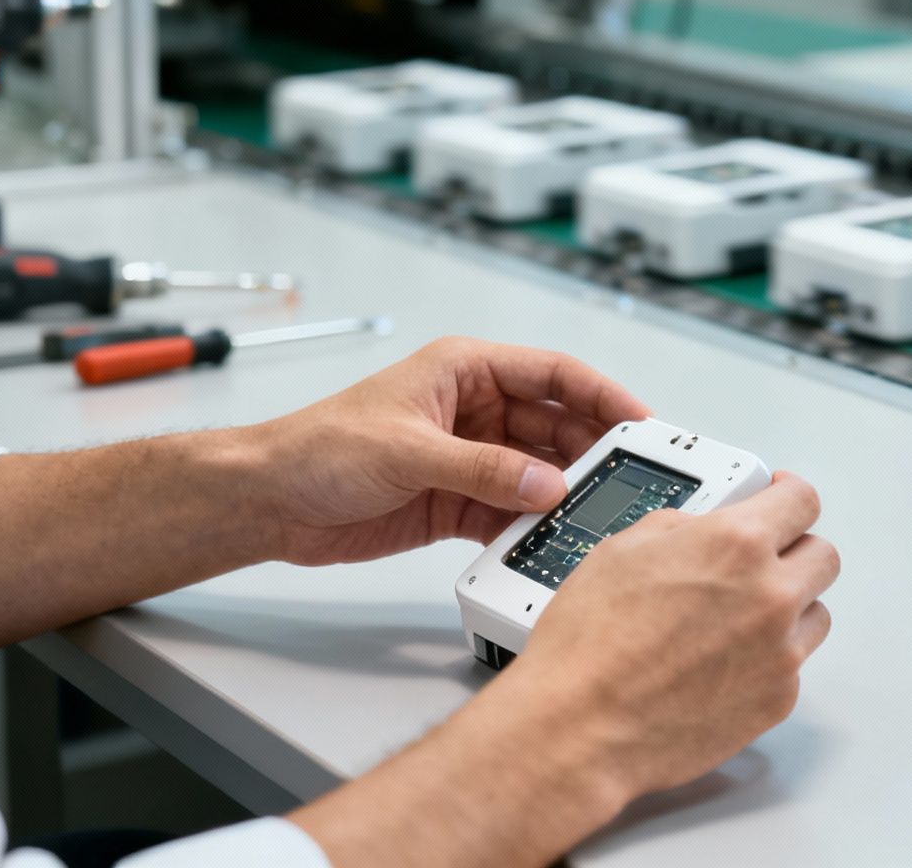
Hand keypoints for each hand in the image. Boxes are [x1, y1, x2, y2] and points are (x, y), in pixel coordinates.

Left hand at [254, 337, 650, 566]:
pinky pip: (511, 511)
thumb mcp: (409, 451)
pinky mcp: (456, 501)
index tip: (640, 422)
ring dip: (564, 493)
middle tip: (630, 479)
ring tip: (597, 516)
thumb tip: (547, 483)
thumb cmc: (318, 447)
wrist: (271, 502)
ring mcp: (468, 457)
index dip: (601, 394)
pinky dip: (532, 526)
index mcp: (464, 370)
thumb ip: (484, 469)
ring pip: (538, 471)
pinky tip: (552, 541)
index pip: (552, 373)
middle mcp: (473, 410)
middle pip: (555, 425)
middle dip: (592, 450)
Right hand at [491, 472, 837, 800]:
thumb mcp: (621, 551)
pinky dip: (767, 658)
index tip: (778, 498)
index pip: (800, 499)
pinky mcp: (777, 700)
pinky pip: (792, 665)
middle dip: (793, 550)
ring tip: (736, 618)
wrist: (580, 726)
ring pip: (815, 613)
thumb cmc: (590, 644)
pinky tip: (721, 663)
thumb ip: (679, 528)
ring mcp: (781, 652)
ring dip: (787, 607)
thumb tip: (698, 530)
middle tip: (760, 559)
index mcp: (735, 544)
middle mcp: (770, 595)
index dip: (787, 493)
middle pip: (823, 556)